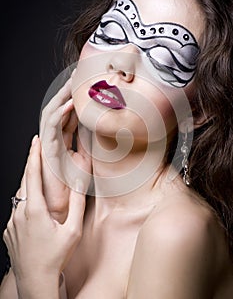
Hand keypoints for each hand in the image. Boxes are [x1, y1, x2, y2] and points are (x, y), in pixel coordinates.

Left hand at [3, 136, 84, 295]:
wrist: (35, 282)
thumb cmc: (56, 258)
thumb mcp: (73, 230)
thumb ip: (78, 204)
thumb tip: (80, 183)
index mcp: (35, 210)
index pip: (32, 175)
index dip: (33, 156)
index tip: (35, 141)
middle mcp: (20, 214)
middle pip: (24, 183)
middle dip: (32, 167)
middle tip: (39, 155)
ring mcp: (11, 223)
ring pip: (21, 198)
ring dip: (30, 188)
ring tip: (42, 186)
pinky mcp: (8, 232)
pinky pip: (17, 212)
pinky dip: (26, 205)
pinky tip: (36, 213)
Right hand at [39, 72, 91, 221]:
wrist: (65, 205)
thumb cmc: (75, 184)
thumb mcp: (88, 158)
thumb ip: (89, 144)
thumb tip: (103, 131)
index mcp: (65, 139)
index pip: (69, 113)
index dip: (77, 98)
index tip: (88, 83)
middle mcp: (56, 138)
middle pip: (60, 108)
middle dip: (68, 91)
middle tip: (79, 74)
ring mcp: (50, 142)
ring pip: (53, 112)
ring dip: (63, 96)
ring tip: (73, 82)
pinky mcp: (47, 149)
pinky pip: (51, 127)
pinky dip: (60, 114)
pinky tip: (70, 104)